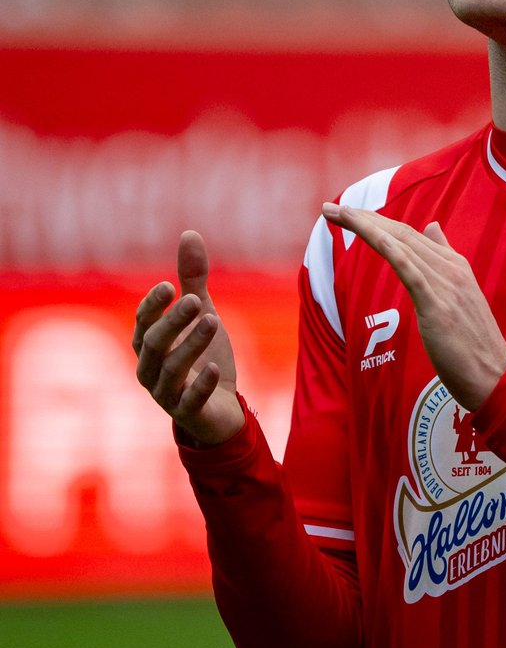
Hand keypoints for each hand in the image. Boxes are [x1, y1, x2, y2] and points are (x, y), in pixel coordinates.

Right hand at [132, 230, 244, 445]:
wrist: (222, 409)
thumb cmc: (203, 356)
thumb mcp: (202, 313)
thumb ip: (194, 279)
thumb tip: (189, 233)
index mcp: (150, 346)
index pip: (143, 323)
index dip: (152, 306)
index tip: (170, 285)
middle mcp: (151, 371)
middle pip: (154, 344)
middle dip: (173, 321)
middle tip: (195, 300)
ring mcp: (167, 395)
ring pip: (170, 371)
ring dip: (190, 345)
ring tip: (212, 320)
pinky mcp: (189, 414)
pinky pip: (189, 403)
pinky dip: (200, 386)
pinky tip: (213, 367)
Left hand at [323, 204, 505, 409]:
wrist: (495, 377)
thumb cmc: (473, 345)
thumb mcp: (460, 294)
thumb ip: (445, 259)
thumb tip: (432, 227)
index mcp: (455, 265)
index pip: (410, 234)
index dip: (377, 221)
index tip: (348, 214)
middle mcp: (451, 268)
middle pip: (401, 233)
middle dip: (363, 218)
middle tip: (330, 209)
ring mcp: (446, 285)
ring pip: (401, 244)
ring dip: (365, 226)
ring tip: (336, 214)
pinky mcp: (438, 305)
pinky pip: (410, 270)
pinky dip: (389, 248)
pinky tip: (370, 234)